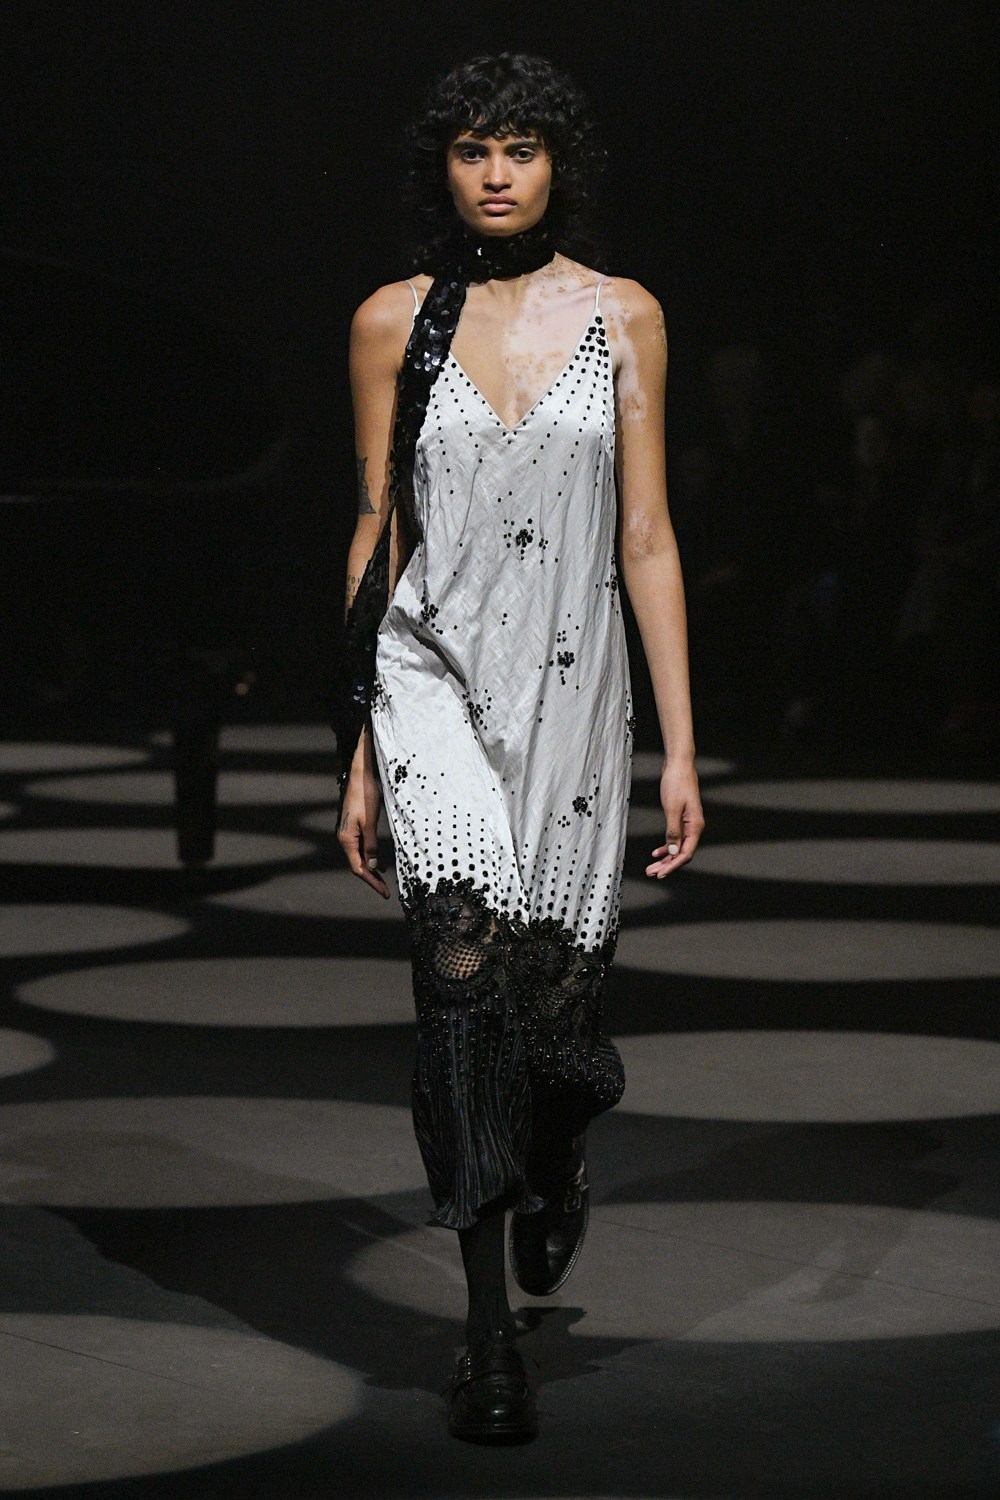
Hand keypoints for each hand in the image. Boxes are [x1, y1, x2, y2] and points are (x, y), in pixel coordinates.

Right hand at [337, 761, 389, 898]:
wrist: (359, 775)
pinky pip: (361, 848)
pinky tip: (379, 863)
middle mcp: (344, 838)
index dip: (371, 882)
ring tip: (383, 882)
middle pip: (357, 865)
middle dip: (371, 879)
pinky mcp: (353, 827)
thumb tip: (372, 867)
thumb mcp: (370, 822)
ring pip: (359, 857)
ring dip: (371, 869)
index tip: (384, 892)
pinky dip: (370, 857)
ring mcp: (348, 833)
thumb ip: (371, 845)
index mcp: (346, 839)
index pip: (358, 868)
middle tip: (385, 892)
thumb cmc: (365, 795)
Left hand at [646, 758, 703, 877]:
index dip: (673, 865)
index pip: (686, 853)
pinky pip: (675, 838)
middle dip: (666, 865)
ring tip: (651, 866)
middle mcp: (694, 827)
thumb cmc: (677, 783)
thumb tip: (672, 851)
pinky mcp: (681, 819)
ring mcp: (688, 823)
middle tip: (651, 873)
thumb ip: (673, 831)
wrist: (678, 765)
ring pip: (677, 847)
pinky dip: (665, 846)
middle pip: (681, 853)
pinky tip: (656, 852)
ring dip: (664, 858)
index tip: (660, 874)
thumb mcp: (672, 808)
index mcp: (695, 826)